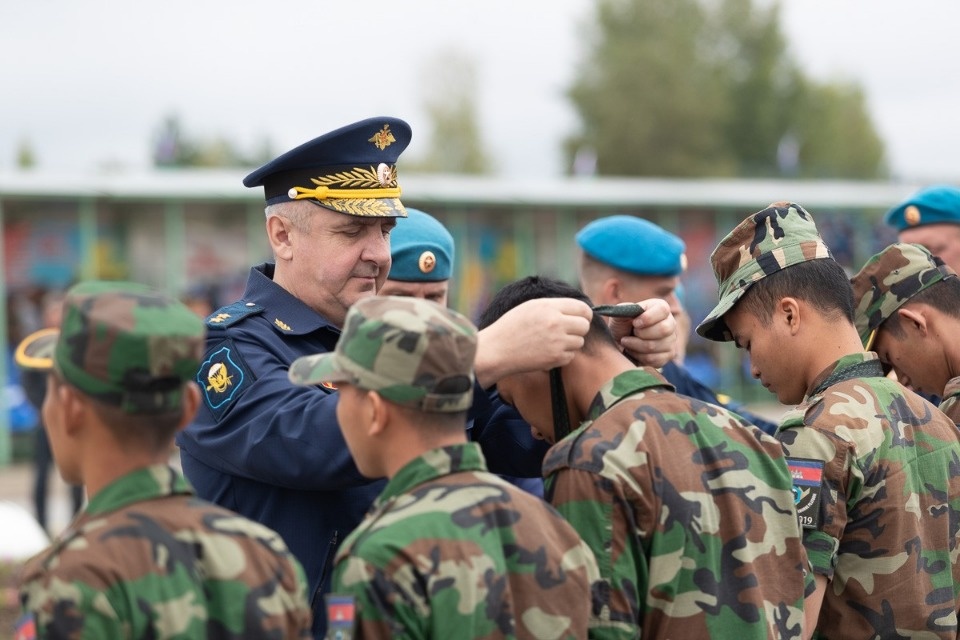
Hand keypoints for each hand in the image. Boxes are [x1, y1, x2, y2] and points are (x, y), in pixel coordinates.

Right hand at [475, 297, 592, 387]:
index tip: (581, 318)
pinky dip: (562, 355)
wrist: (497, 350)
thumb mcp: (531, 306)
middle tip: (567, 331)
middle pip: (585, 326)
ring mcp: (557, 342)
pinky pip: (570, 356)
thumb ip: (554, 306)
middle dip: (579, 328)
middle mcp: (556, 323)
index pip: (582, 308)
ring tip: (553, 341)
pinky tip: (547, 351)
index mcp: (549, 307)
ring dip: (570, 342)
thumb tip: (577, 310)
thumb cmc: (511, 327)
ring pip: (580, 342)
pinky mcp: (555, 358)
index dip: (584, 314)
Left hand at [606, 298, 676, 367]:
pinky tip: (633, 351)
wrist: (621, 343)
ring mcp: (671, 340)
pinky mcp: (668, 355)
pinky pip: (654, 359)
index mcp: (660, 308)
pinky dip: (638, 356)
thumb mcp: (620, 315)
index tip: (635, 323)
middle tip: (631, 333)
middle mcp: (670, 323)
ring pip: (655, 346)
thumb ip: (624, 310)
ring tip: (627, 342)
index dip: (648, 318)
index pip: (663, 310)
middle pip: (663, 329)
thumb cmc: (622, 326)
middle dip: (641, 333)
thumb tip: (630, 309)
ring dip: (635, 345)